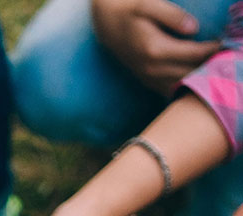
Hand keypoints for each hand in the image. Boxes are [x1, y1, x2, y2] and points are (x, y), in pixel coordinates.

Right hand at [92, 0, 219, 95]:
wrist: (108, 26)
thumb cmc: (130, 11)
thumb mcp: (149, 4)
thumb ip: (172, 15)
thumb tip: (194, 28)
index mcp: (154, 49)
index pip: (193, 54)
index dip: (213, 49)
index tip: (225, 41)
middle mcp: (151, 68)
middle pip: (189, 73)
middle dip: (209, 67)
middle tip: (225, 56)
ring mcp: (148, 77)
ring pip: (181, 85)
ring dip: (198, 78)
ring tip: (213, 67)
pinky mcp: (148, 81)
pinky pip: (170, 89)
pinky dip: (185, 85)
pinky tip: (196, 75)